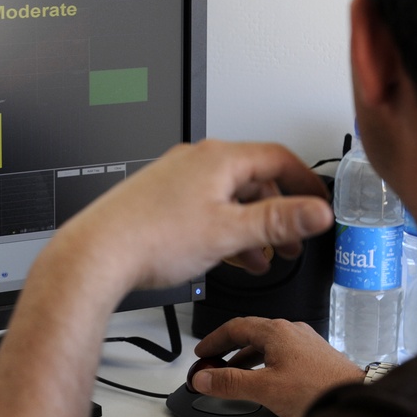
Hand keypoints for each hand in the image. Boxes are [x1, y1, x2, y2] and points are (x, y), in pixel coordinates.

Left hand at [49, 140, 333, 297]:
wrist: (97, 253)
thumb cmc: (150, 238)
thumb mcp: (229, 232)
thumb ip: (278, 222)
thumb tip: (318, 212)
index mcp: (216, 159)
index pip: (277, 158)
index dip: (305, 182)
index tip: (320, 204)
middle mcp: (195, 161)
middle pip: (253, 179)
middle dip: (278, 212)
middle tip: (293, 241)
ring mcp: (175, 180)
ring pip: (228, 197)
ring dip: (251, 226)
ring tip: (263, 258)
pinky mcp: (159, 200)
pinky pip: (205, 208)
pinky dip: (224, 229)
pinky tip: (228, 257)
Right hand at [190, 317, 364, 416]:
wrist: (355, 401)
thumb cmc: (317, 389)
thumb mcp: (264, 388)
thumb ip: (230, 382)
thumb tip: (203, 377)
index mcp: (276, 331)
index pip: (235, 327)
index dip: (214, 340)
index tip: (202, 352)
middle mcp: (292, 331)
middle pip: (251, 333)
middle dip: (229, 349)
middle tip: (214, 362)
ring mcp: (306, 343)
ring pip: (267, 344)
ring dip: (247, 357)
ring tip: (235, 375)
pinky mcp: (316, 357)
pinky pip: (282, 353)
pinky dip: (265, 362)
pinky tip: (265, 379)